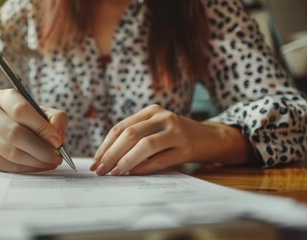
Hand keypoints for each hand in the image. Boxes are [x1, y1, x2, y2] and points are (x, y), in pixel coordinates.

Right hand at [0, 89, 67, 172]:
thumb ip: (56, 120)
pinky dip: (27, 168)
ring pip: (12, 152)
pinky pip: (8, 165)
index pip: (21, 110)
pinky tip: (40, 166)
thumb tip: (58, 138)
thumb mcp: (44, 112)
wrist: (0, 130)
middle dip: (41, 149)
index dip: (41, 127)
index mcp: (3, 97)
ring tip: (51, 162)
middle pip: (15, 133)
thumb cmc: (27, 119)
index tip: (57, 141)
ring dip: (36, 161)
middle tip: (57, 157)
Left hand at [90, 104, 251, 175]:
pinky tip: (133, 173)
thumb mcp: (155, 129)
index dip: (105, 145)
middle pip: (130, 134)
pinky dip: (144, 167)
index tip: (95, 161)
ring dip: (125, 161)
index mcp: (151, 111)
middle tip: (100, 170)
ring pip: (144, 145)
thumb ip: (135, 138)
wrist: (211, 137)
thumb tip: (106, 159)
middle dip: (111, 154)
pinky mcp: (186, 147)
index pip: (121, 127)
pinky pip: (160, 159)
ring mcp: (175, 131)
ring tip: (114, 173)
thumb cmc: (176, 135)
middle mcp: (162, 117)